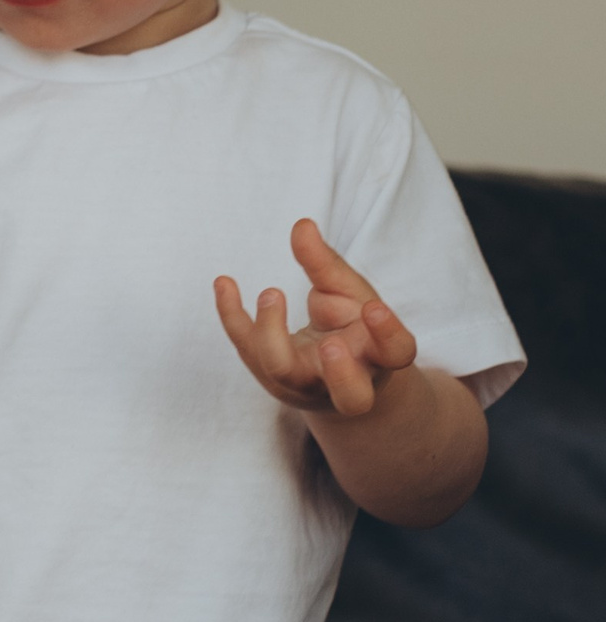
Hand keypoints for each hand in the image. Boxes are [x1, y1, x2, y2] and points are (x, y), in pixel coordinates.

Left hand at [215, 217, 416, 418]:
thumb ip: (326, 265)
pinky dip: (232, 315)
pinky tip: (224, 282)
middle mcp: (346, 381)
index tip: (374, 307)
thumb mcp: (350, 295)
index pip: (397, 354)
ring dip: (273, 336)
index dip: (389, 334)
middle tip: (329, 344)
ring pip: (285, 376)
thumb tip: (302, 225)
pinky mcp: (269, 376)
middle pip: (351, 396)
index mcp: (378, 356)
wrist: (336, 373)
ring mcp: (304, 385)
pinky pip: (246, 347)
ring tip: (271, 293)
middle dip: (341, 373)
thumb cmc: (352, 327)